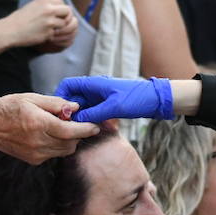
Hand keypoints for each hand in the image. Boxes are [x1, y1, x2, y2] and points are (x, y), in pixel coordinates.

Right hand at [0, 93, 99, 163]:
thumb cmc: (8, 108)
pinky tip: (49, 135)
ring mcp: (36, 154)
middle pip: (71, 143)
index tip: (95, 125)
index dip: (86, 129)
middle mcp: (38, 142)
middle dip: (78, 134)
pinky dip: (58, 145)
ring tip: (60, 127)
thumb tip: (76, 107)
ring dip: (69, 140)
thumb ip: (56, 104)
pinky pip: (54, 154)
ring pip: (65, 150)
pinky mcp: (34, 160)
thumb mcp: (31, 98)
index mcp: (39, 124)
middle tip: (76, 122)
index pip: (71, 131)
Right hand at [6, 0, 75, 48]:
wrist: (10, 30)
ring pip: (64, 24)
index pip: (62, 2)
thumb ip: (47, 6)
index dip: (61, 9)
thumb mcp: (34, 6)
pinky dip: (51, 35)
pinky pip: (56, 33)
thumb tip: (62, 9)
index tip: (57, 14)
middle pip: (67, 11)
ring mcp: (49, 21)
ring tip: (47, 29)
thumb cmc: (20, 19)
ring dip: (58, 27)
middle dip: (65, 17)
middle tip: (58, 22)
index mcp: (44, 0)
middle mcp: (48, 9)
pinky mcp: (49, 32)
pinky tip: (41, 34)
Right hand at [54, 76, 174, 123]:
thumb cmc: (137, 98)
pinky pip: (91, 112)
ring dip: (78, 117)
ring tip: (76, 131)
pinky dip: (87, 120)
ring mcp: (100, 98)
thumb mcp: (114, 107)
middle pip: (73, 98)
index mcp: (94, 83)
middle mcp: (94, 89)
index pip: (68, 85)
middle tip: (66, 127)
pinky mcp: (106, 106)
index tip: (58, 113)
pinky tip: (87, 130)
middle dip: (68, 111)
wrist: (157, 100)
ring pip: (82, 107)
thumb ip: (93, 113)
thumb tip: (75, 121)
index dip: (60, 97)